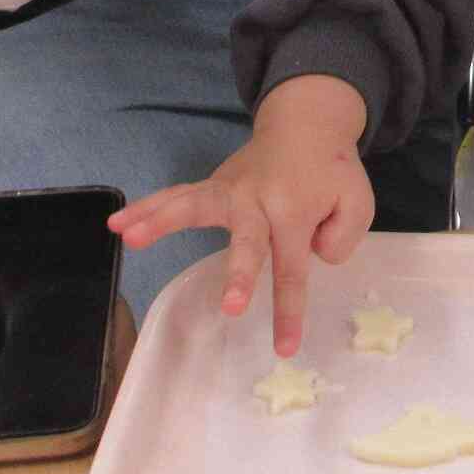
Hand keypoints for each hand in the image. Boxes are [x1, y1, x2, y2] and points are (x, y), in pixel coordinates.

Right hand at [107, 77, 372, 356]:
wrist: (307, 125)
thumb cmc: (331, 172)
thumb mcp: (357, 203)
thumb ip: (342, 236)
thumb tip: (311, 257)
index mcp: (295, 211)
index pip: (292, 269)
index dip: (288, 310)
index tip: (284, 348)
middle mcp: (258, 200)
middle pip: (246, 240)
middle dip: (238, 274)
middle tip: (229, 307)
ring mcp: (230, 189)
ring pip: (193, 205)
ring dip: (160, 220)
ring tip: (127, 237)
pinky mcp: (213, 185)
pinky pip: (176, 196)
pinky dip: (146, 206)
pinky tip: (116, 223)